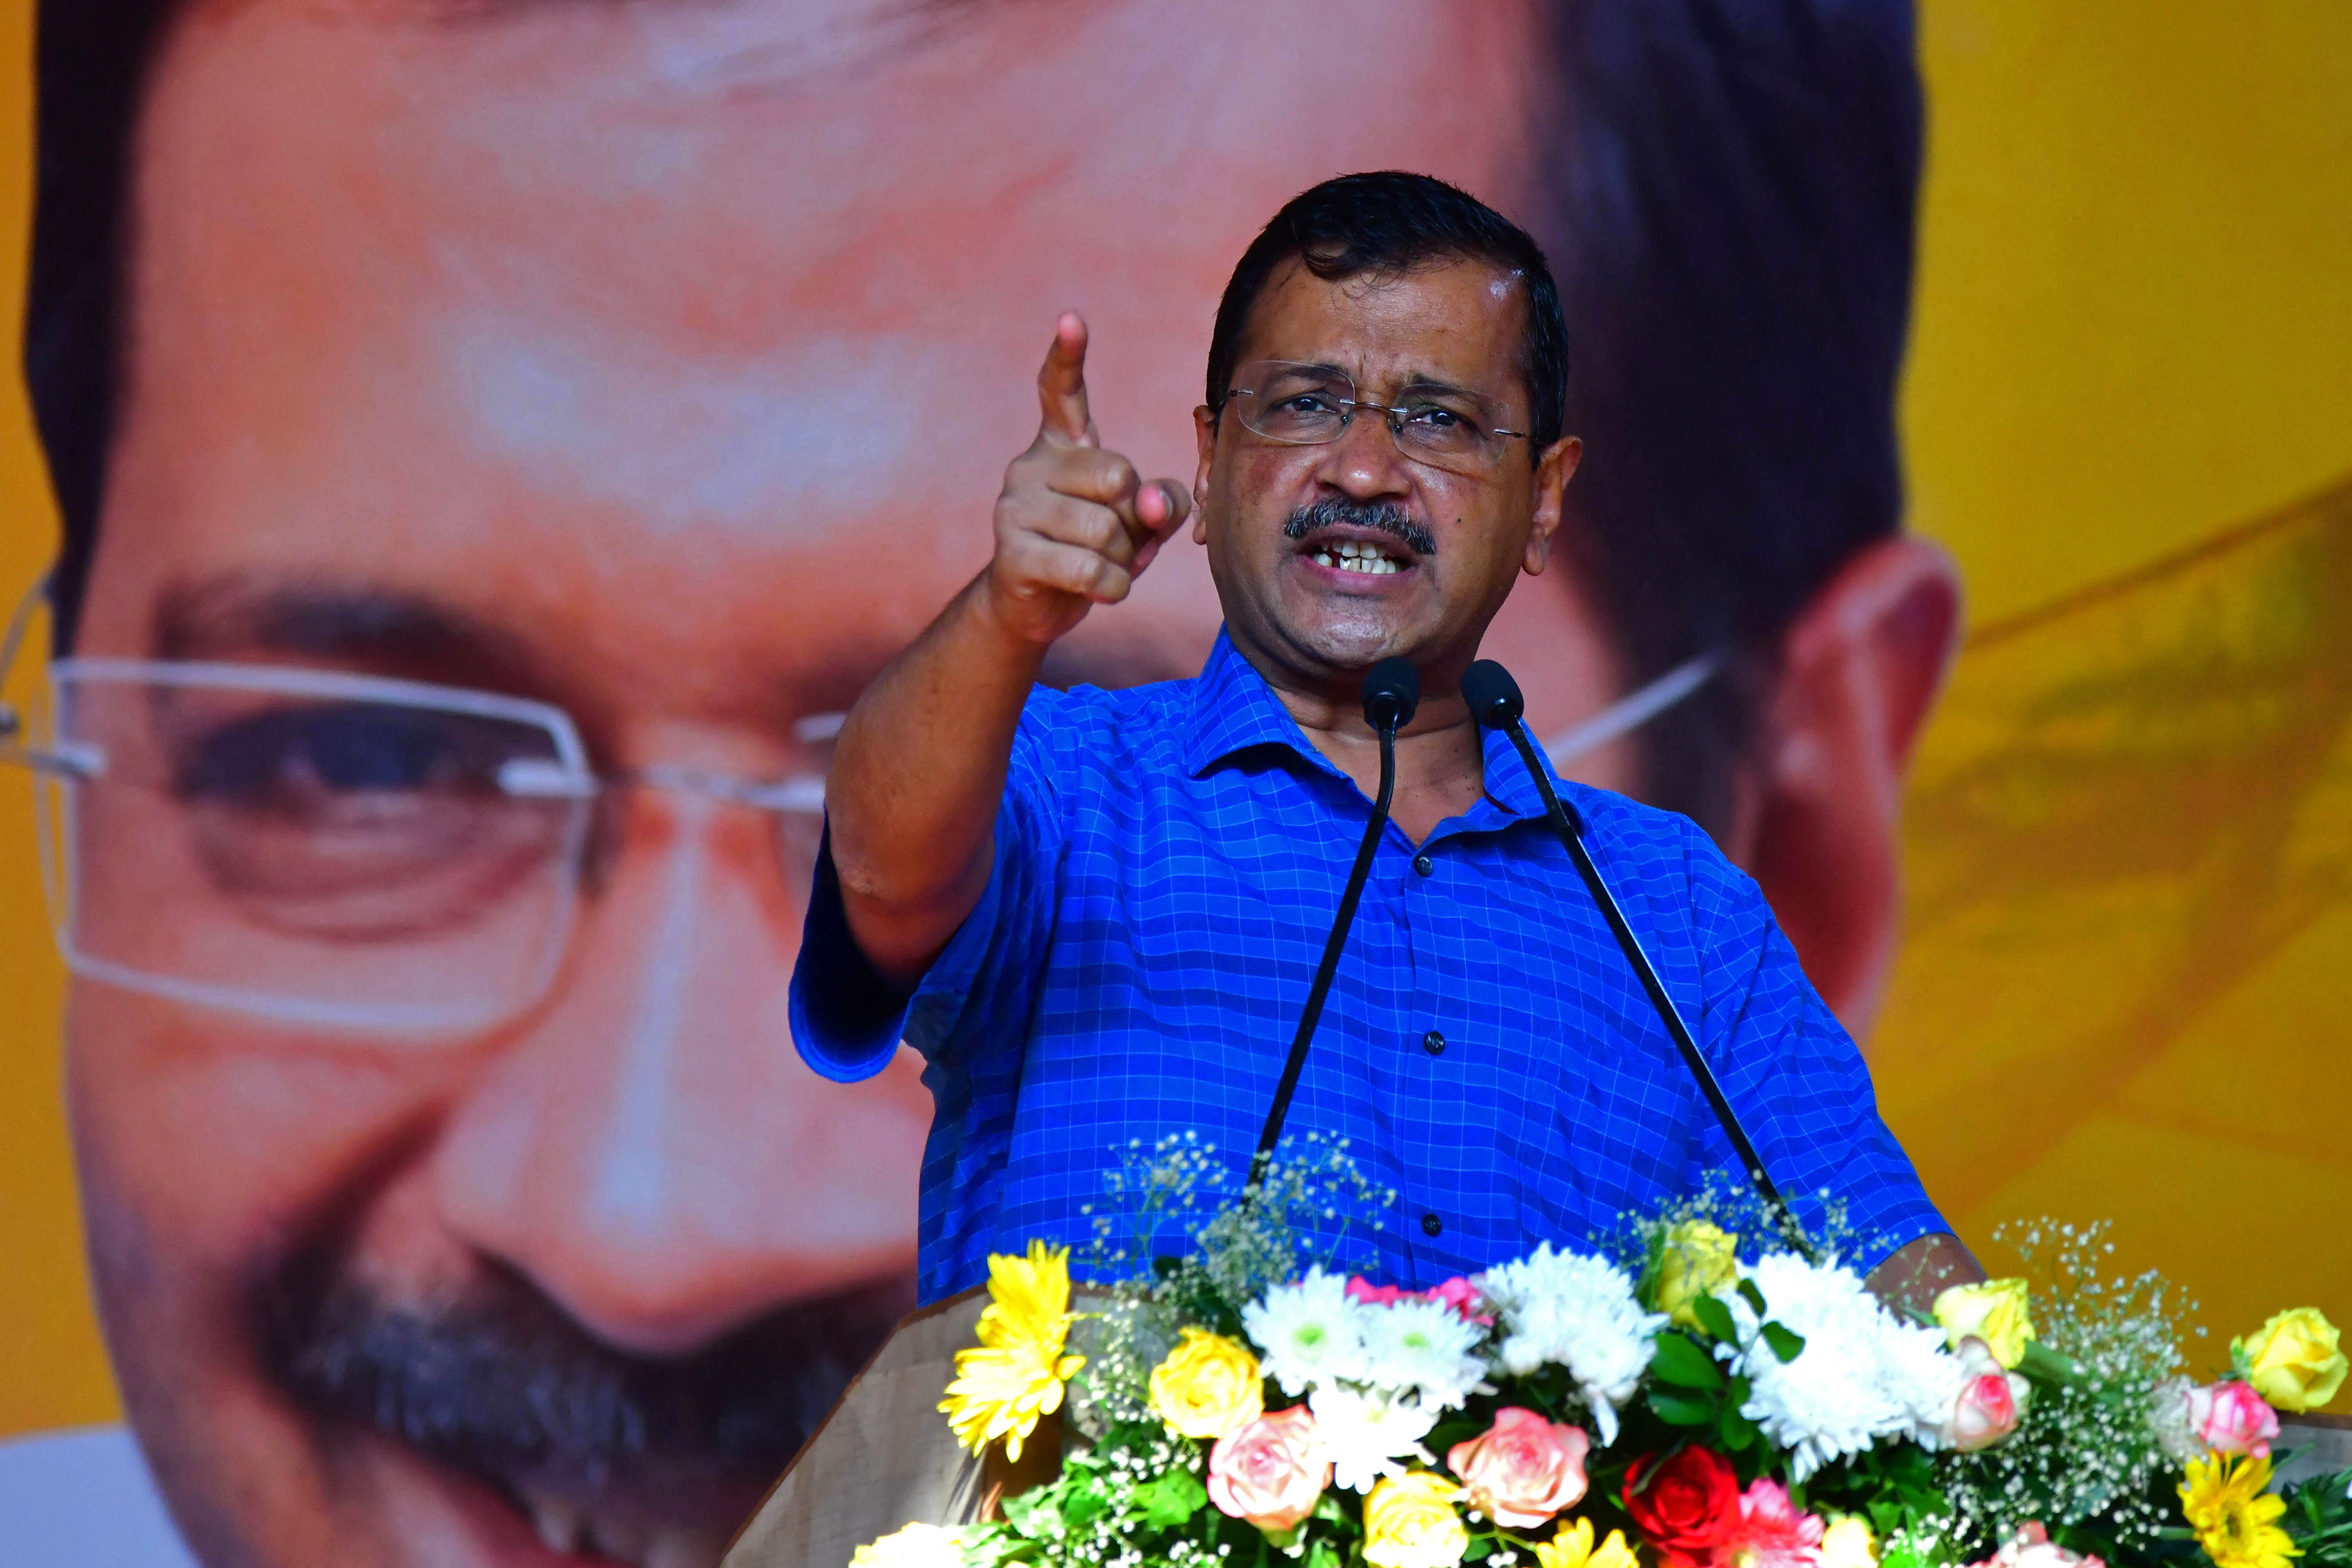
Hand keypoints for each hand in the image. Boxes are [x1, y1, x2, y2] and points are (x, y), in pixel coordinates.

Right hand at [984, 313, 1193, 645]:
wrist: (1035, 605)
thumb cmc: (1094, 551)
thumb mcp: (1142, 522)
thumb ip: (1163, 501)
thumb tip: (1147, 501)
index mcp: (1061, 446)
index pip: (1060, 392)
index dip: (1067, 357)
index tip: (1072, 319)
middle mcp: (1030, 466)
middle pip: (1116, 474)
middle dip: (1133, 518)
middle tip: (1117, 540)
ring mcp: (1014, 508)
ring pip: (1104, 529)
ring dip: (1122, 560)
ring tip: (1104, 566)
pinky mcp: (1012, 554)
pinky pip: (1087, 568)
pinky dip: (1110, 587)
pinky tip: (1101, 589)